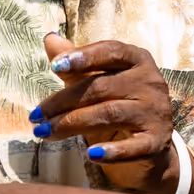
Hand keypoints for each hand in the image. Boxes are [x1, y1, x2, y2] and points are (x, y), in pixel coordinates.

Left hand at [35, 33, 176, 193]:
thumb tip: (50, 39)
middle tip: (35, 115)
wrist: (149, 145)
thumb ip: (77, 62)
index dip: (84, 57)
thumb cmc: (119, 104)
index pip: (111, 51)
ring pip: (110, 114)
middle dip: (63, 101)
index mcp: (138, 60)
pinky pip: (134, 146)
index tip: (55, 66)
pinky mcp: (157, 141)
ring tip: (44, 133)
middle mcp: (151, 82)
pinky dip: (113, 152)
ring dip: (72, 124)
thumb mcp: (98, 81)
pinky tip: (91, 155)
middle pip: (102, 87)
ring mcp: (156, 112)